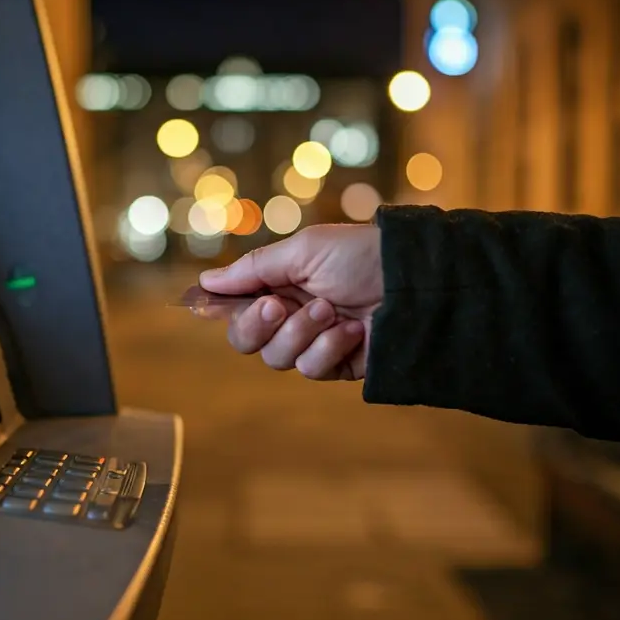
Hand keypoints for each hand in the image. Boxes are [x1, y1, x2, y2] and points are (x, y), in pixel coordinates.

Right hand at [198, 223, 381, 379]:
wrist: (413, 283)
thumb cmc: (359, 256)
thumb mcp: (303, 251)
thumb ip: (254, 269)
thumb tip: (206, 282)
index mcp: (280, 282)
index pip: (236, 305)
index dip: (223, 308)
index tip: (211, 306)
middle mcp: (292, 314)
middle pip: (246, 340)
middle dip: (257, 325)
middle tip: (277, 307)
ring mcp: (314, 340)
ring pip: (277, 358)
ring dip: (301, 333)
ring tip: (330, 310)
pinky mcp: (337, 364)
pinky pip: (311, 368)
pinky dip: (329, 348)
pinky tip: (353, 330)